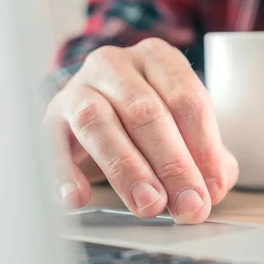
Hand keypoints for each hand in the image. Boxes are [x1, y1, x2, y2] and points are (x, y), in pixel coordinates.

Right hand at [44, 38, 238, 223]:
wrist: (100, 111)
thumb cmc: (150, 121)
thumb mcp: (185, 128)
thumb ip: (208, 156)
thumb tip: (212, 189)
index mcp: (158, 58)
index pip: (187, 100)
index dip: (204, 148)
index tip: (212, 189)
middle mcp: (116, 64)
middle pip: (147, 112)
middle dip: (172, 165)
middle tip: (187, 205)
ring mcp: (79, 87)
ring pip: (100, 123)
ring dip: (128, 169)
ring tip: (149, 204)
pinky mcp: (50, 117)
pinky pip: (53, 145)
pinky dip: (64, 173)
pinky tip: (78, 197)